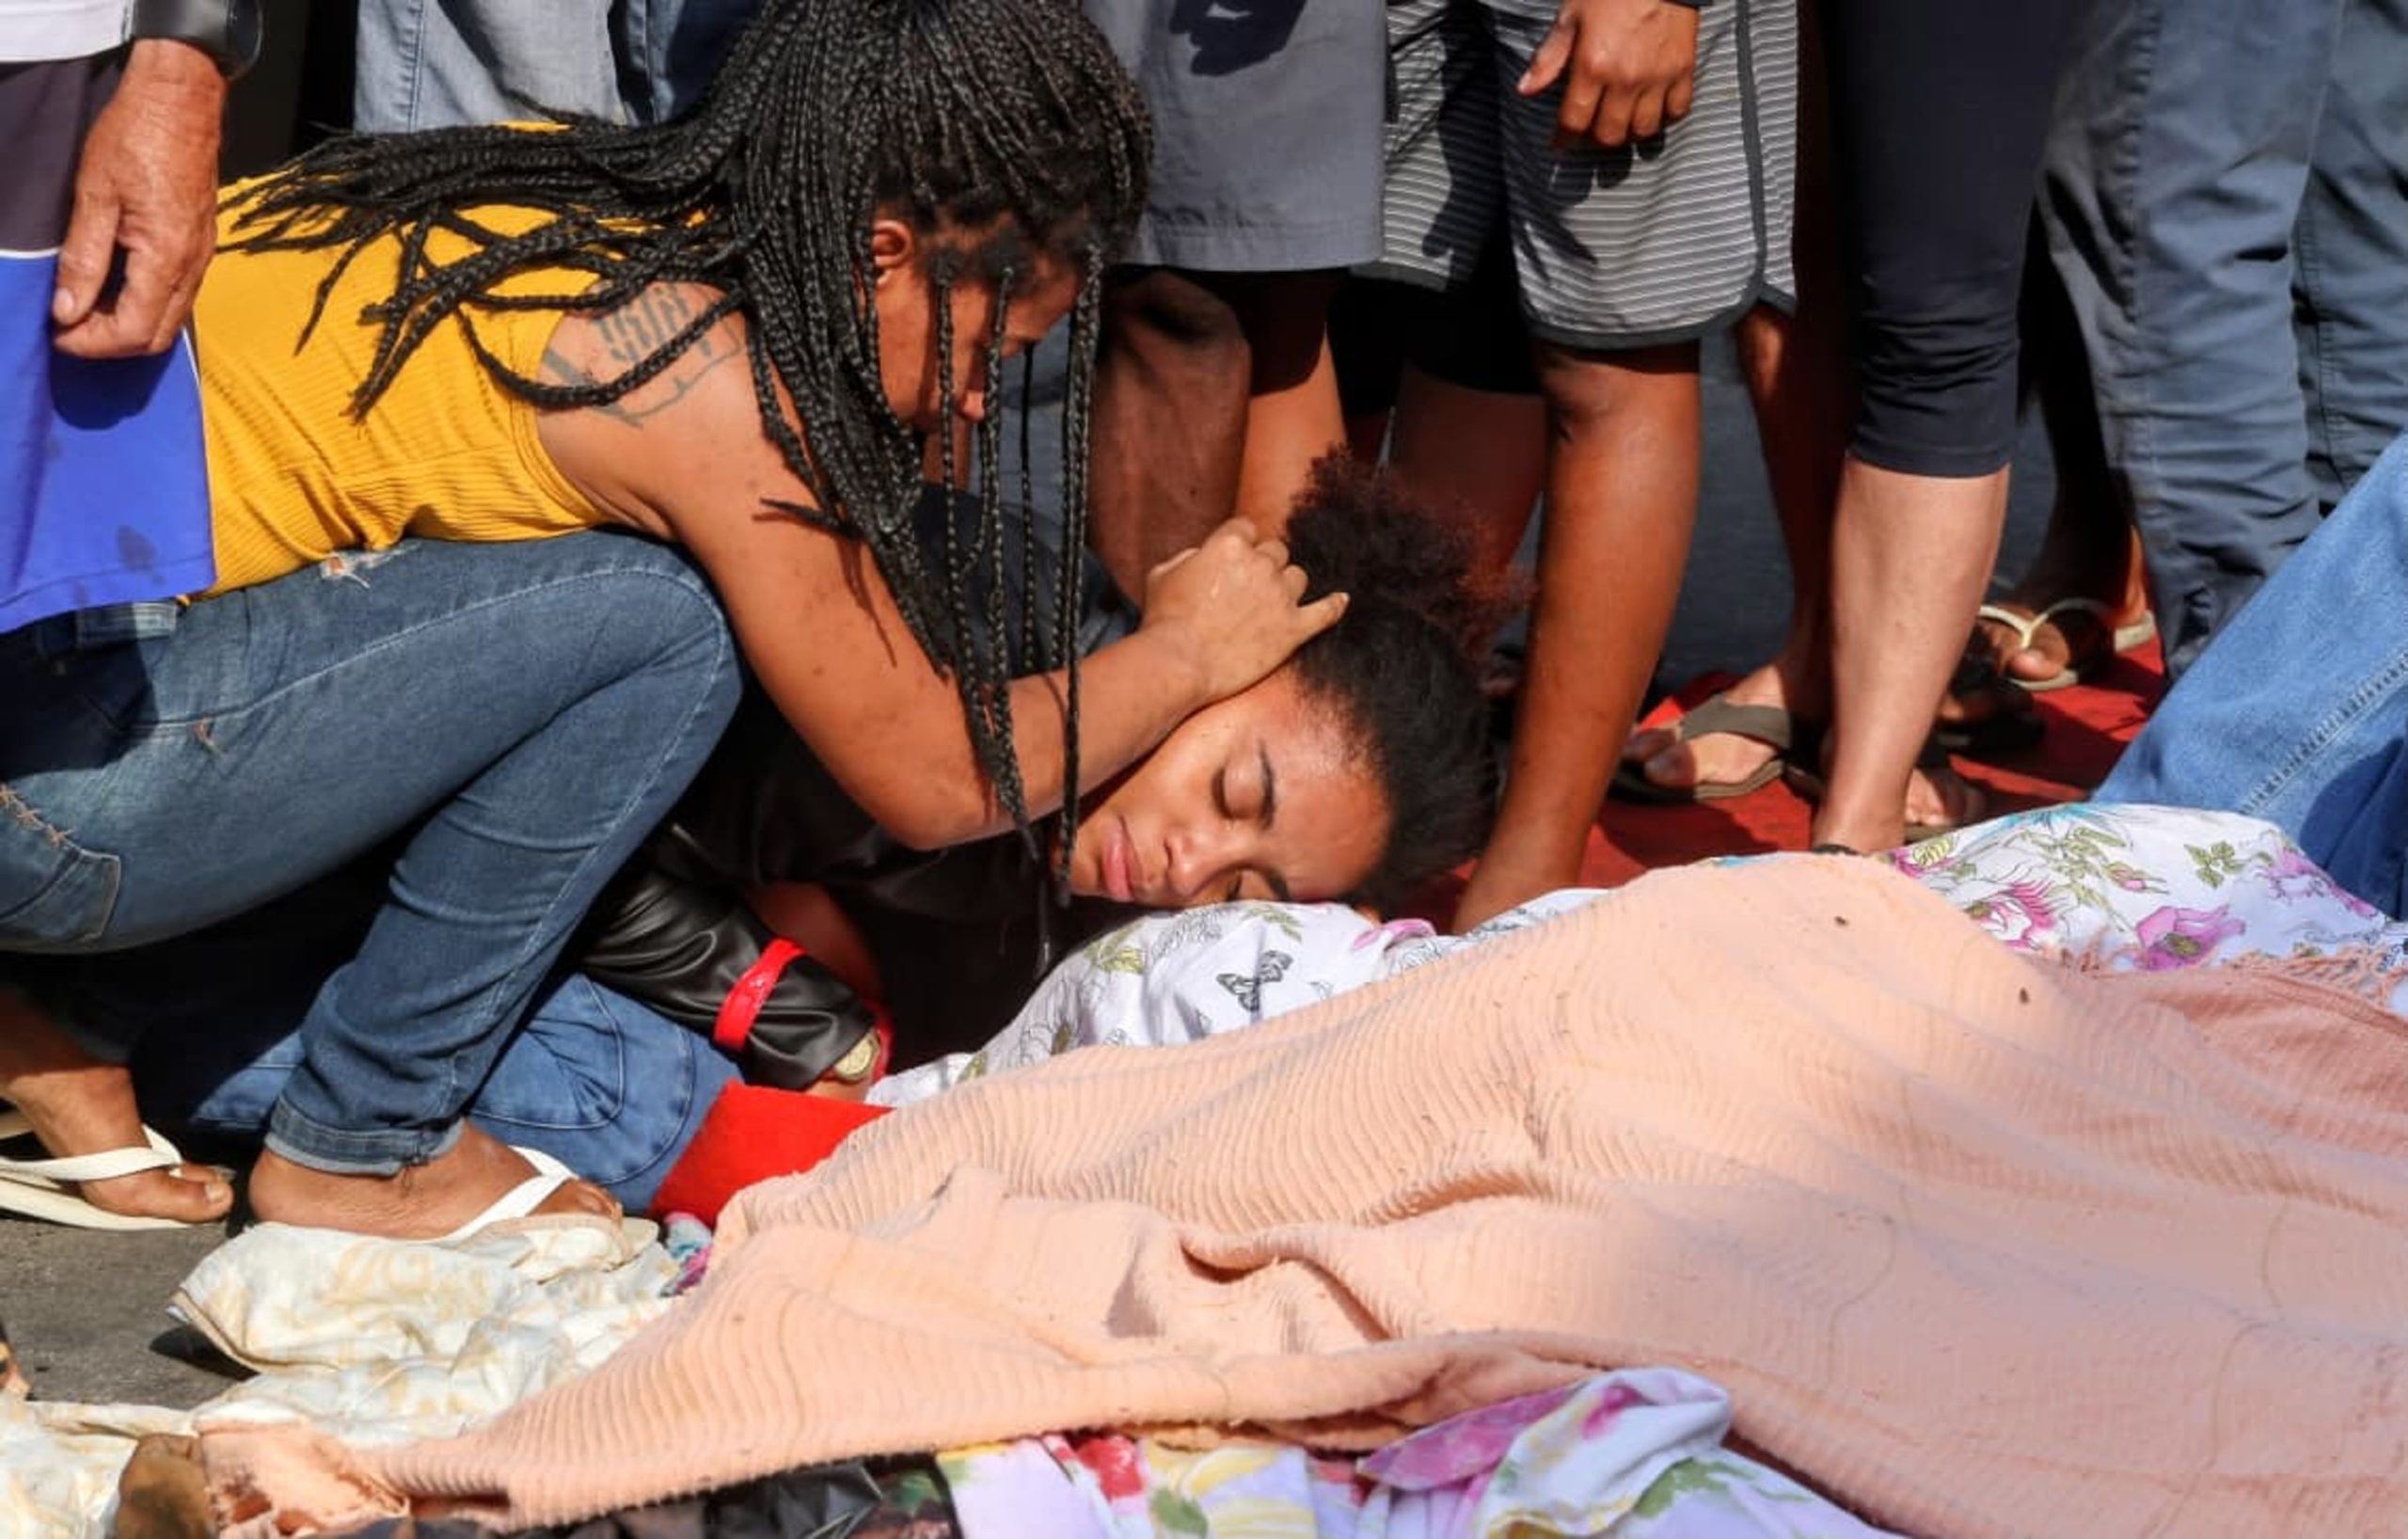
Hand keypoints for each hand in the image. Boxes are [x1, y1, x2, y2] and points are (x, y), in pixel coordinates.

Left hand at [52, 40, 226, 358]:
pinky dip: (144, 305)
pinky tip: (114, 286)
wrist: (181, 102)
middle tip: (69, 326)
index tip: (56, 333)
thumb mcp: (94, 195)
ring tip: (86, 306)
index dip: (92, 342)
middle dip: (111, 343)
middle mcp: (191, 267)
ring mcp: (201, 258)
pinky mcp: (200, 246)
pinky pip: (177, 297)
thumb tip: (66, 310)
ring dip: (127, 325)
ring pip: (169, 320)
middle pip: (156, 337)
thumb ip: (83, 258)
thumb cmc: (135, 137)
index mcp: (165, 257)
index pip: (133, 330)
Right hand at [1139, 517, 1348, 703]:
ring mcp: (1281, 597)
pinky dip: (1334, 605)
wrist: (1179, 662)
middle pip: (1275, 551)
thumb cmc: (1165, 620)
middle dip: (1262, 566)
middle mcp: (1260, 564)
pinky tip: (1341, 601)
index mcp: (1230, 545)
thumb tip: (1204, 557)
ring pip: (1297, 577)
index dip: (1239, 545)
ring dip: (1285, 586)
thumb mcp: (1163, 573)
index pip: (1246, 528)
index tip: (1232, 563)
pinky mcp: (1293, 629)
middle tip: (1245, 591)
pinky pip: (1326, 612)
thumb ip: (1190, 556)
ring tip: (1268, 605)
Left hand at [1518, 0, 1698, 151]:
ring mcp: (1657, 77)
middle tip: (1591, 131)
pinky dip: (1664, 118)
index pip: (1574, 122)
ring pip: (1643, 130)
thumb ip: (1549, 58)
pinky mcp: (1683, 70)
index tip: (1561, 144)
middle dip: (1595, 140)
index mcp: (1593, 66)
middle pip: (1610, 135)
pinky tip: (1653, 110)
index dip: (1564, 140)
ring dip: (1628, 134)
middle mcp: (1625, 79)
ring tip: (1620, 123)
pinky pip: (1677, 111)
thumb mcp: (1571, 17)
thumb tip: (1526, 90)